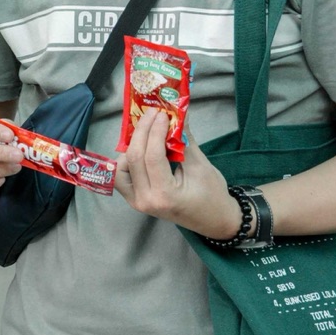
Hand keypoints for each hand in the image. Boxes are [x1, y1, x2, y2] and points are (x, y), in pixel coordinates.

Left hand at [113, 109, 240, 237]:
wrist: (214, 220)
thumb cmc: (212, 196)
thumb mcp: (201, 166)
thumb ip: (185, 140)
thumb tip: (178, 113)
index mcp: (165, 195)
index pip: (152, 156)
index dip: (154, 131)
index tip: (161, 114)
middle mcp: (146, 200)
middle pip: (134, 159)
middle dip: (141, 132)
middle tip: (152, 114)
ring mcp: (137, 202)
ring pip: (121, 168)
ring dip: (130, 146)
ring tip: (145, 131)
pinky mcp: (134, 200)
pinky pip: (121, 177)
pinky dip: (127, 160)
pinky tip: (140, 147)